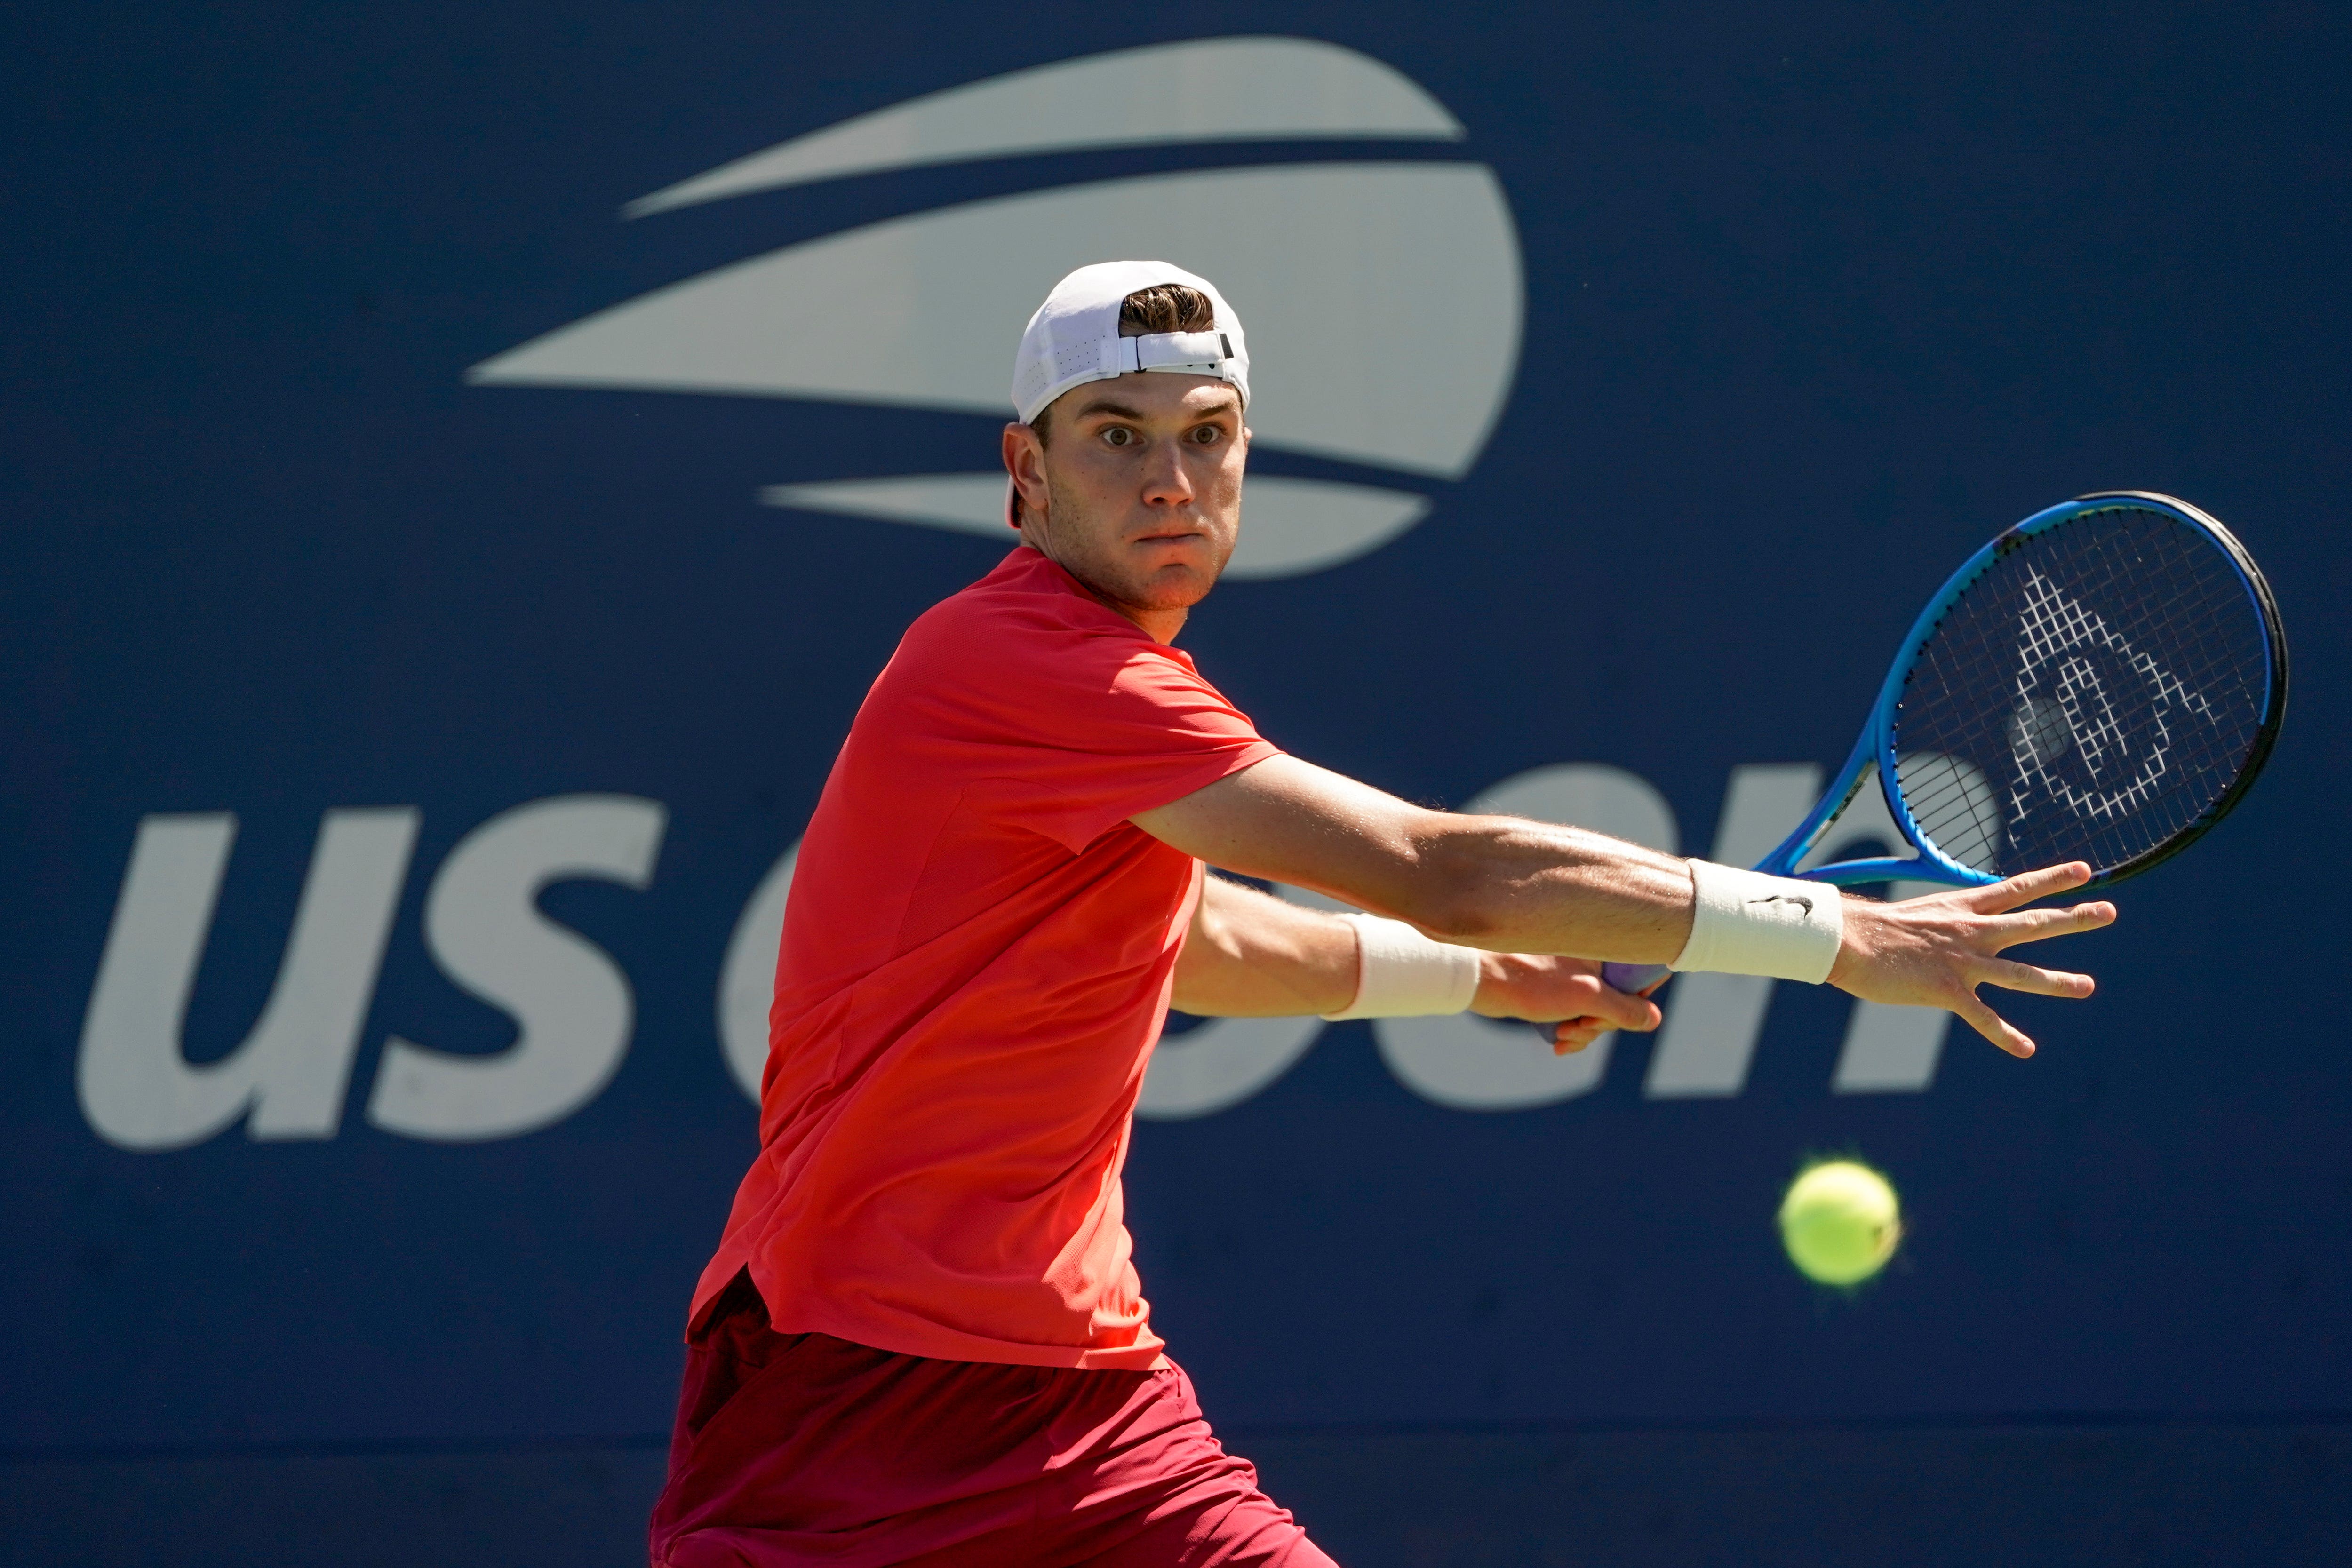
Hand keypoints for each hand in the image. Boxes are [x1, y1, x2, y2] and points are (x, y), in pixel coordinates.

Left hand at [1470, 953, 1663, 1054]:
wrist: (1479, 981)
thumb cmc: (1530, 982)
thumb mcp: (1585, 997)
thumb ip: (1623, 1008)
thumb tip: (1655, 1020)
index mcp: (1603, 949)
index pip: (1641, 976)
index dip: (1636, 1003)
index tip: (1616, 1016)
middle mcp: (1591, 958)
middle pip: (1619, 1001)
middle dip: (1601, 1023)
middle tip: (1579, 1026)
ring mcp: (1572, 975)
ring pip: (1596, 1012)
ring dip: (1584, 1032)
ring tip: (1561, 1035)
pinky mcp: (1555, 990)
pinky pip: (1576, 1016)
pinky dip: (1570, 1032)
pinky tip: (1555, 1043)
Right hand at [1827, 862, 2116, 1058]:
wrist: (1846, 939)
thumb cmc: (1872, 929)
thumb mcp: (1918, 915)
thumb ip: (1943, 923)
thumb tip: (1945, 928)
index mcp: (1962, 908)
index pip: (2016, 888)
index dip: (2052, 879)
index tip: (2084, 870)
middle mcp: (1970, 931)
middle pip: (2032, 923)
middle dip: (2073, 917)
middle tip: (2109, 912)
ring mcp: (1961, 962)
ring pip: (2020, 973)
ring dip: (2057, 981)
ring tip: (2088, 986)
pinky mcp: (1945, 990)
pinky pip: (1982, 1016)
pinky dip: (2004, 1035)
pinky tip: (2026, 1049)